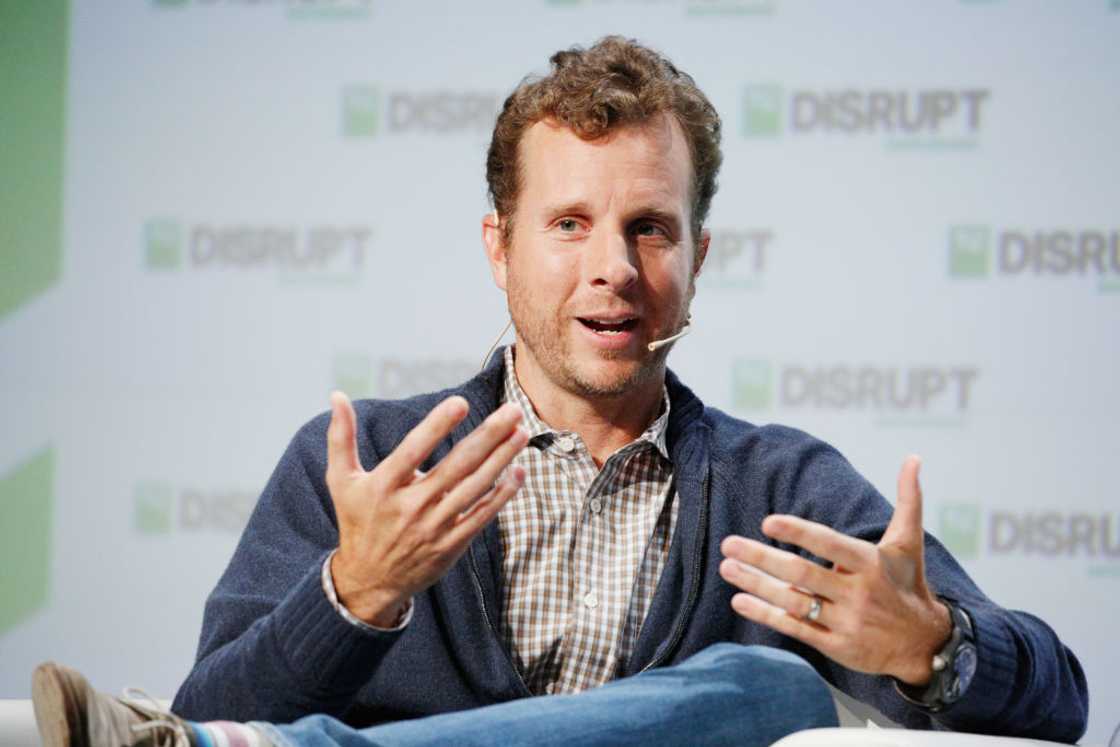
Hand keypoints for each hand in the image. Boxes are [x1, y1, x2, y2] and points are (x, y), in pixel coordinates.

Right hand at [326, 391, 527, 626]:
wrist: (369, 581)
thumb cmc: (357, 521)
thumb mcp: (341, 480)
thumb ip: (341, 437)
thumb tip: (337, 394)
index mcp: (383, 486)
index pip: (413, 450)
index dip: (437, 426)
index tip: (461, 403)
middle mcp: (410, 506)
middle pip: (456, 466)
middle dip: (488, 436)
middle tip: (512, 410)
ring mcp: (433, 527)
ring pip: (474, 488)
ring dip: (502, 460)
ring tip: (522, 433)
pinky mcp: (451, 544)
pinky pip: (482, 516)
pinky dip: (502, 495)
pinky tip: (519, 472)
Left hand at [719, 455, 951, 685]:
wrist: (924, 643)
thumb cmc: (907, 583)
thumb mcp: (909, 542)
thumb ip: (908, 499)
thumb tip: (913, 457)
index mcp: (870, 563)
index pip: (829, 544)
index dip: (799, 532)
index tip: (767, 522)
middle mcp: (857, 592)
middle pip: (801, 573)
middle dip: (761, 558)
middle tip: (728, 544)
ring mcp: (846, 621)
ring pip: (793, 601)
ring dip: (756, 585)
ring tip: (727, 568)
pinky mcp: (837, 645)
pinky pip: (796, 628)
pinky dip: (766, 615)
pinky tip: (740, 601)